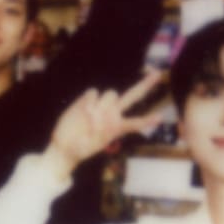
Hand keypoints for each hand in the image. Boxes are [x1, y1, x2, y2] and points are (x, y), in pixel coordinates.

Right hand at [46, 70, 163, 176]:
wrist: (64, 145)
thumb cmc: (78, 150)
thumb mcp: (85, 150)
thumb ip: (88, 135)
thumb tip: (95, 117)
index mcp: (116, 128)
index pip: (135, 123)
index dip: (146, 121)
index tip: (159, 118)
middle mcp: (112, 114)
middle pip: (132, 96)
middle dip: (145, 85)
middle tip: (157, 73)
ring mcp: (101, 106)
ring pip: (111, 93)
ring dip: (102, 103)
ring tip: (89, 118)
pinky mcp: (87, 100)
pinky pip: (93, 92)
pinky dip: (89, 100)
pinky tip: (84, 110)